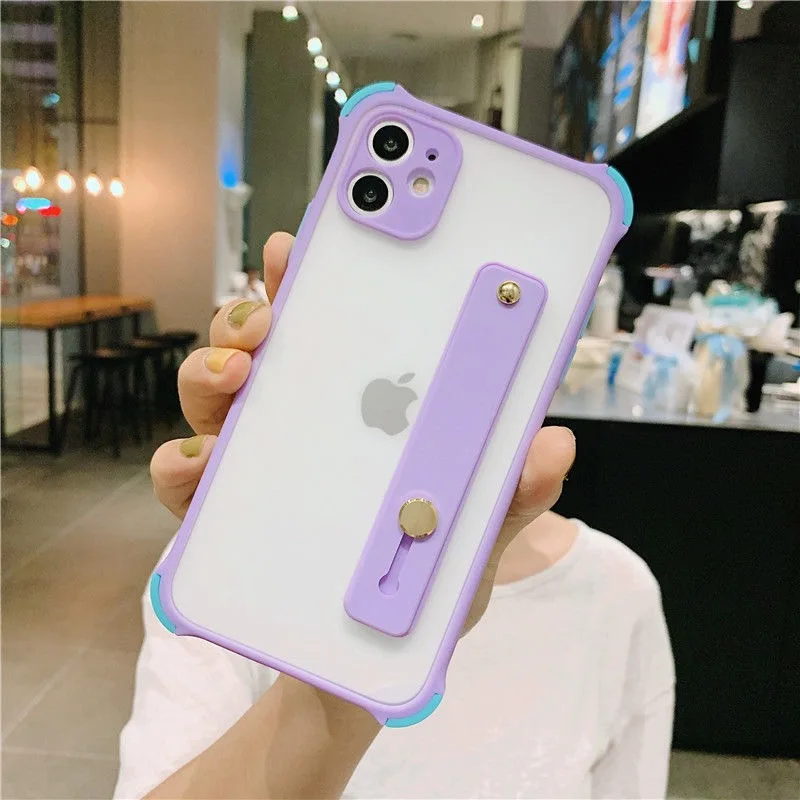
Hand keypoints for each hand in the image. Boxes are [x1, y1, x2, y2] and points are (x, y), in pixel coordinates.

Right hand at [150, 232, 574, 636]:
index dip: (320, 281)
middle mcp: (307, 426)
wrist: (359, 677)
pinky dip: (181, 465)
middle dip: (254, 313)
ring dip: (211, 370)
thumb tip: (555, 444)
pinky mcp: (220, 519)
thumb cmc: (422, 597)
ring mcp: (259, 466)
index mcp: (368, 416)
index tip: (306, 247)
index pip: (343, 330)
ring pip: (214, 394)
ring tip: (236, 376)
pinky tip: (199, 468)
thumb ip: (511, 500)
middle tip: (267, 315)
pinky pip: (185, 479)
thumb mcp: (474, 545)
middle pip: (264, 345)